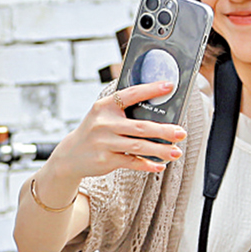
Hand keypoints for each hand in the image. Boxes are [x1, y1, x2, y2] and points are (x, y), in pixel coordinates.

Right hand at [43, 81, 187, 182]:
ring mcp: (104, 142)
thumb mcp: (103, 115)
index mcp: (104, 106)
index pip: (130, 95)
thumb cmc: (95, 131)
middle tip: (181, 132)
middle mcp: (103, 123)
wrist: (70, 155)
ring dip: (160, 150)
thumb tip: (158, 112)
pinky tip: (159, 165)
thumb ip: (123, 111)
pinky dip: (147, 164)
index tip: (169, 86)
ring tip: (176, 151)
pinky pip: (131, 162)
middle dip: (163, 131)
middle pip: (140, 127)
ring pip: (138, 146)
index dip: (150, 90)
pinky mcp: (105, 159)